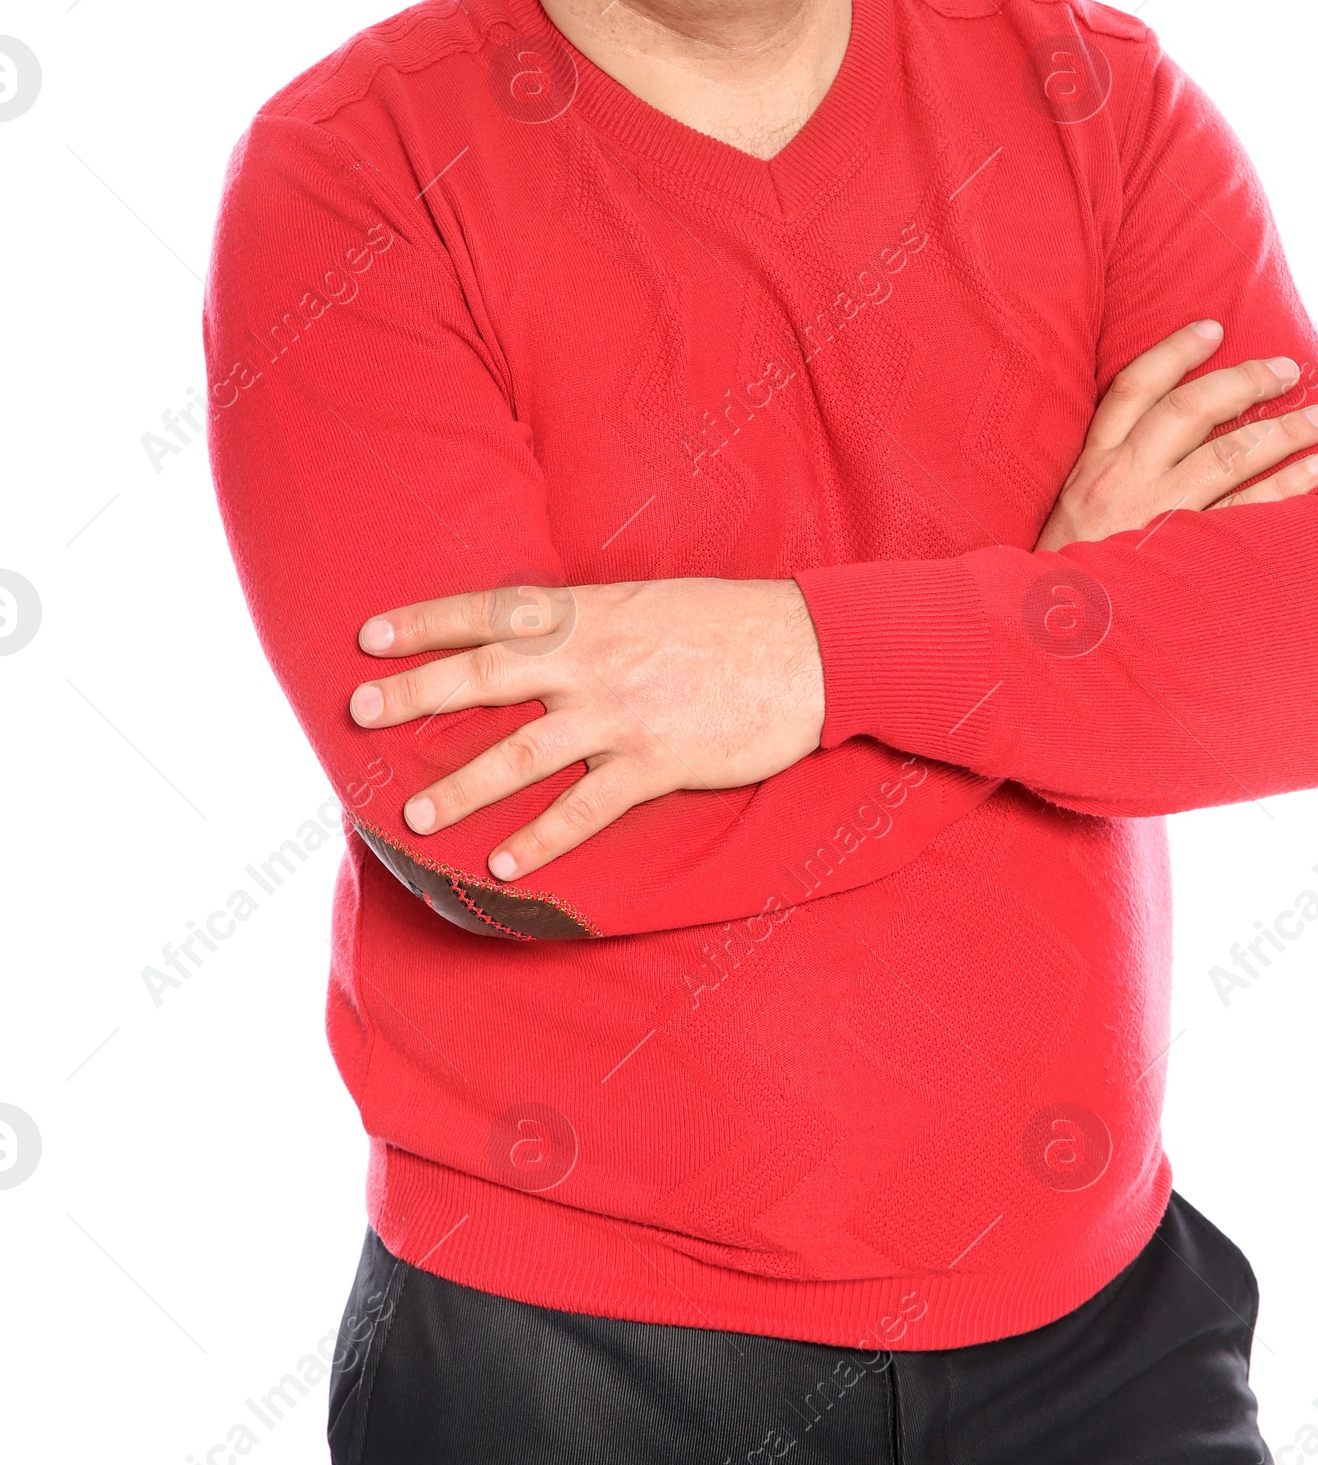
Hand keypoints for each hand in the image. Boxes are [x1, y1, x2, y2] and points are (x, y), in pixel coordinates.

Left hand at [349, 577, 822, 877]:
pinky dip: (541, 838)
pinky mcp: (656, 763)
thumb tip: (533, 638)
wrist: (811, 649)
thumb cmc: (732, 623)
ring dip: (463, 786)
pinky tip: (504, 863)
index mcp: (590, 611)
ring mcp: (622, 713)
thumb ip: (589, 622)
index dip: (426, 623)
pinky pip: (585, 809)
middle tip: (359, 712)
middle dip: (417, 695)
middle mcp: (594, 659)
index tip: (369, 636)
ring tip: (415, 815)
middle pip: (486, 676)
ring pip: (523, 753)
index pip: (489, 610)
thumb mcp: (649, 601)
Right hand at [1036, 319, 1317, 549]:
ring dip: (1281, 431)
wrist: (1054, 638)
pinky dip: (1286, 485)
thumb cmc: (1071, 573)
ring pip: (1227, 454)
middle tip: (1288, 369)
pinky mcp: (1184, 555)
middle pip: (1189, 410)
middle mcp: (1122, 481)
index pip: (1132, 388)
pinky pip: (1248, 511)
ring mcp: (1155, 517)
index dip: (1175, 351)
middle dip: (1244, 381)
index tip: (1214, 327)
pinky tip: (1316, 471)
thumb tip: (1171, 436)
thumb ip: (1110, 472)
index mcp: (1092, 465)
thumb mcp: (1072, 512)